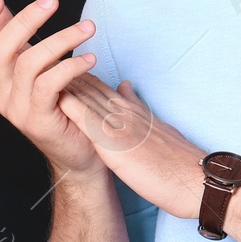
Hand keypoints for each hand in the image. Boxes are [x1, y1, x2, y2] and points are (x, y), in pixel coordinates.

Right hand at [0, 0, 102, 178]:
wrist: (79, 155)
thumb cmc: (62, 107)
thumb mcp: (36, 71)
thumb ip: (18, 43)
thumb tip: (3, 10)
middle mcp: (1, 95)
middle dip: (25, 19)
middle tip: (52, 0)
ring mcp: (17, 109)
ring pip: (28, 63)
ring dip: (61, 38)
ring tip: (87, 28)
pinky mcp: (38, 120)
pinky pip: (50, 84)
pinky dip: (72, 65)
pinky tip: (90, 58)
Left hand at [57, 74, 206, 219]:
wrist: (196, 180)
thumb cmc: (181, 165)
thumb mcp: (160, 130)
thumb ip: (139, 109)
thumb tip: (125, 88)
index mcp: (136, 112)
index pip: (104, 89)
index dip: (83, 80)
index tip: (65, 71)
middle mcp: (126, 113)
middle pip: (90, 87)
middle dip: (67, 75)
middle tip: (46, 61)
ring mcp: (119, 125)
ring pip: (86, 96)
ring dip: (65, 83)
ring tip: (44, 70)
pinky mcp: (114, 142)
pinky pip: (86, 118)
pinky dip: (70, 105)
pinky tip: (53, 96)